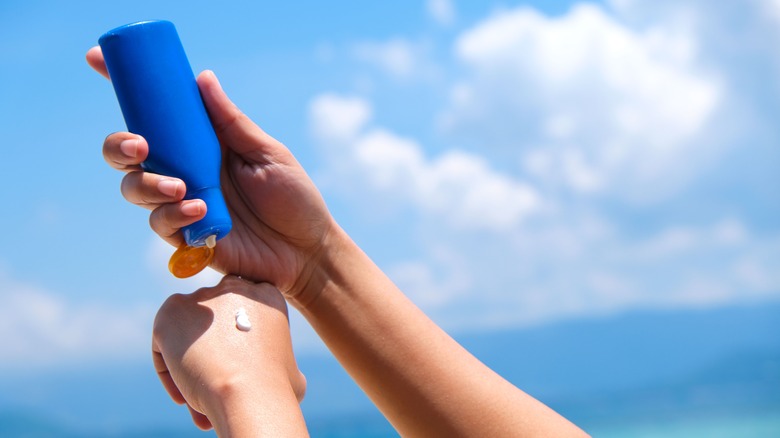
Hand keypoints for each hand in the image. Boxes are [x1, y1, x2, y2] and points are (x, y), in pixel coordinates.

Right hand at [88, 47, 333, 303]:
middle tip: (140, 147)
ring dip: (148, 185)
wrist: (307, 250)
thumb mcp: (268, 154)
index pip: (156, 114)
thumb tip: (201, 77)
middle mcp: (184, 171)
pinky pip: (161, 224)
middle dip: (120, 146)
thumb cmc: (293, 198)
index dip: (124, 88)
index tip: (96, 60)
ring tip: (180, 188)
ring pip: (135, 189)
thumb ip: (232, 123)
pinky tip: (198, 210)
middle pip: (128, 154)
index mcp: (201, 144)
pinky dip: (173, 215)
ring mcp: (182, 204)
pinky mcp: (186, 237)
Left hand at [152, 275, 306, 434]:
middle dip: (213, 353)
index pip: (245, 311)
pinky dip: (170, 372)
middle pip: (214, 323)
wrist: (247, 388)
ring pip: (188, 336)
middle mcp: (233, 287)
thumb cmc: (275, 385)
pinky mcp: (170, 310)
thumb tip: (285, 374)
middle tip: (218, 387)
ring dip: (191, 367)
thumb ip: (281, 360)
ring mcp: (200, 296)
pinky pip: (165, 346)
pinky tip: (185, 397)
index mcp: (266, 294)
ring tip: (200, 402)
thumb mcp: (292, 369)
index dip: (239, 344)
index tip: (239, 370)